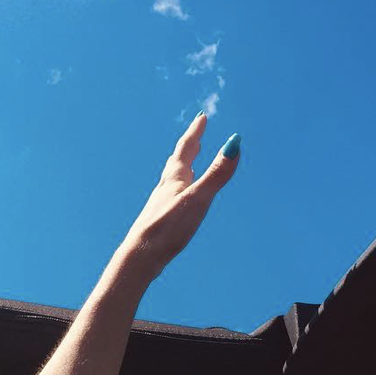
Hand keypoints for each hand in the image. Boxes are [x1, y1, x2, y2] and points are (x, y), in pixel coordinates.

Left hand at [119, 114, 239, 279]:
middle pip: (177, 161)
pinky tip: (176, 201)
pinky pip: (169, 198)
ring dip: (181, 169)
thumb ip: (217, 174)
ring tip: (186, 166)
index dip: (195, 132)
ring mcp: (160, 204)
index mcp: (174, 178)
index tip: (202, 118)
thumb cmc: (168, 227)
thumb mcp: (198, 198)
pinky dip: (177, 191)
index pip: (186, 148)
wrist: (140, 256)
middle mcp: (165, 187)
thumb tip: (235, 143)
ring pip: (171, 180)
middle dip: (189, 147)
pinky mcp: (159, 221)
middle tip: (196, 136)